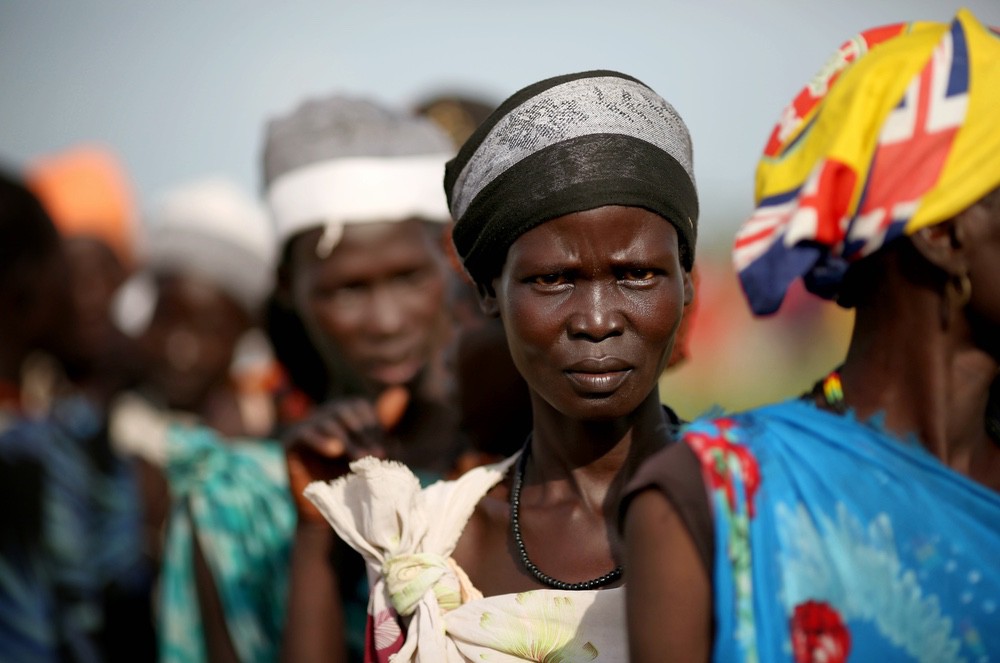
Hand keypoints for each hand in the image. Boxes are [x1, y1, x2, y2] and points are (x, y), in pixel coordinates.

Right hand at [285, 386, 408, 522]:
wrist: (328, 513)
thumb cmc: (354, 481)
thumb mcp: (374, 454)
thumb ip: (384, 426)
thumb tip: (400, 392)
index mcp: (345, 411)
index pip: (361, 407)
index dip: (375, 427)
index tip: (386, 452)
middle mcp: (324, 413)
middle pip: (345, 411)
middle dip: (364, 434)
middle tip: (378, 456)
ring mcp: (305, 425)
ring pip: (328, 422)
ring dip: (348, 440)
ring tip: (360, 459)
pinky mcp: (290, 441)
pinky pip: (305, 433)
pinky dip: (321, 440)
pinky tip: (335, 450)